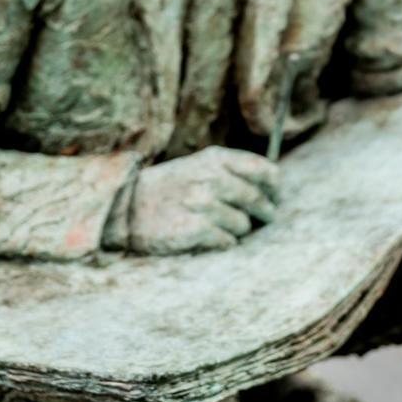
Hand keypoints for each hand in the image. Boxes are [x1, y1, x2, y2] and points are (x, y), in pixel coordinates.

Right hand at [118, 147, 278, 254]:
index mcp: (215, 159)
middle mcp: (211, 179)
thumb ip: (231, 172)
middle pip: (257, 199)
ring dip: (237, 230)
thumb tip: (271, 188)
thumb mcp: (198, 167)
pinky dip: (222, 242)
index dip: (274, 187)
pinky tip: (208, 238)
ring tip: (219, 226)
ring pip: (243, 224)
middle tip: (266, 218)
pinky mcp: (195, 230)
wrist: (125, 208)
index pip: (264, 171)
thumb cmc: (167, 188)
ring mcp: (203, 205)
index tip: (276, 196)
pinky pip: (227, 242)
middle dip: (265, 212)